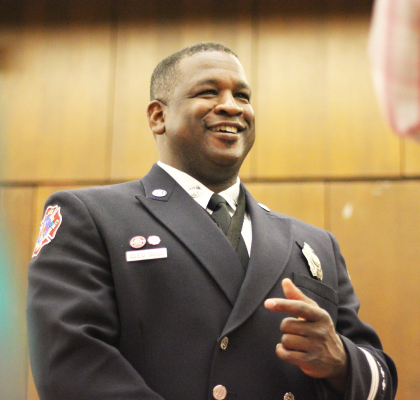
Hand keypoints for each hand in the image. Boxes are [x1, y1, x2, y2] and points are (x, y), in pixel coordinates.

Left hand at [264, 278, 347, 392]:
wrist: (337, 359)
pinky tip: (288, 351)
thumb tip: (285, 281)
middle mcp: (320, 331)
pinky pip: (286, 354)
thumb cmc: (319, 329)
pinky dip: (282, 352)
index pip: (299, 307)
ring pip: (285, 340)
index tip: (267, 303)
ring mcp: (316, 347)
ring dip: (285, 342)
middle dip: (286, 328)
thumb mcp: (313, 312)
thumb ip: (297, 297)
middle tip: (296, 331)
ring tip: (296, 342)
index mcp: (320, 315)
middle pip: (287, 325)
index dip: (282, 304)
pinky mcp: (310, 362)